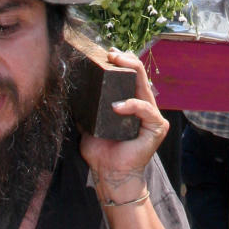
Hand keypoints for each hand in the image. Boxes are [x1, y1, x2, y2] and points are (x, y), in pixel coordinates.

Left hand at [79, 49, 166, 200]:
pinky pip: (145, 110)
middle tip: (112, 54)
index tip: (108, 54)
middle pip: (139, 75)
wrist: (109, 174)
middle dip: (126, 61)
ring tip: (115, 65)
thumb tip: (72, 91)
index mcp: (130, 103)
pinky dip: (131, 105)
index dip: (121, 63)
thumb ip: (86, 109)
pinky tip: (116, 107)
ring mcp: (152, 116)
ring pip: (144, 86)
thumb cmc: (101, 152)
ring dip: (130, 71)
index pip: (130, 77)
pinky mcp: (156, 127)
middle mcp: (143, 106)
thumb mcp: (89, 124)